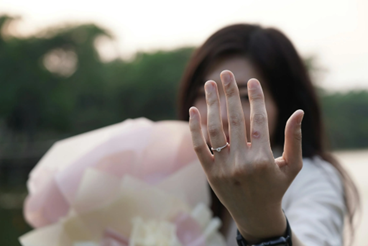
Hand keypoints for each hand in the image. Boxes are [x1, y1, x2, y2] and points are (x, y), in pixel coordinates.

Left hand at [189, 70, 303, 242]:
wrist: (255, 215)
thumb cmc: (276, 188)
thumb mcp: (292, 166)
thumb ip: (295, 139)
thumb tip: (298, 112)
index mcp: (264, 159)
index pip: (259, 120)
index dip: (256, 98)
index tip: (253, 81)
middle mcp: (242, 162)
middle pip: (235, 120)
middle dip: (231, 94)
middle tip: (226, 74)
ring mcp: (224, 168)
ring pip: (215, 130)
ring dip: (212, 105)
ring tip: (209, 84)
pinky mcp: (210, 173)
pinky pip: (199, 148)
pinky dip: (195, 129)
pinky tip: (193, 111)